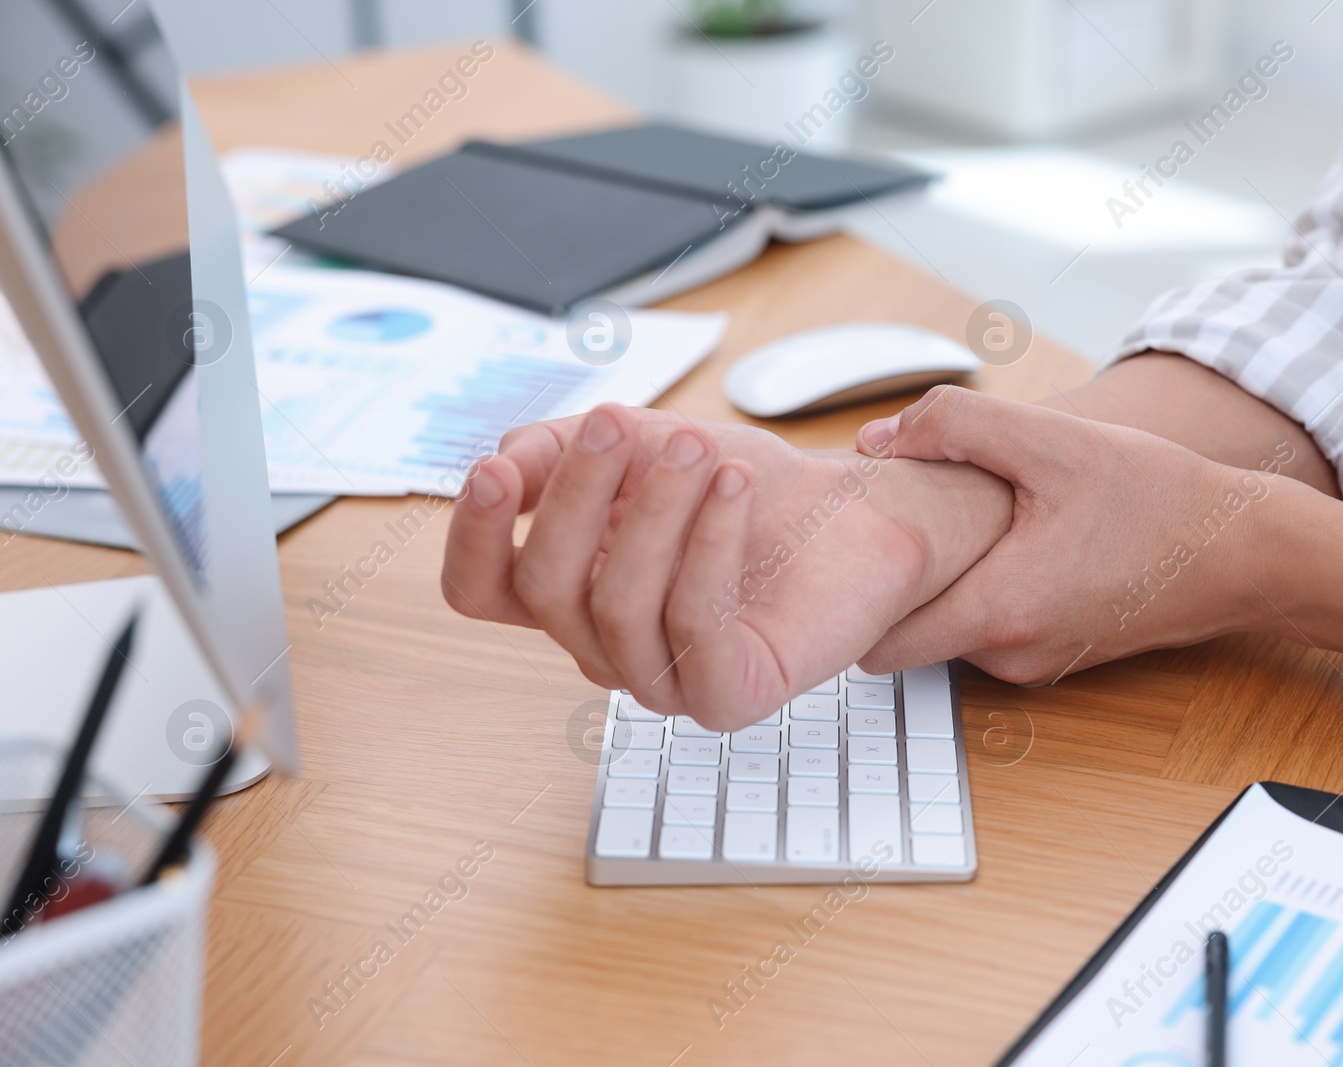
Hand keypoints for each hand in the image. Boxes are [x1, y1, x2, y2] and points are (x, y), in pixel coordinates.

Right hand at [441, 404, 1011, 727]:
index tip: (494, 471)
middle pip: (543, 588)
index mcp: (572, 591)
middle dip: (577, 495)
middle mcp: (607, 644)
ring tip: (698, 450)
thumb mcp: (641, 445)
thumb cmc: (745, 488)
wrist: (853, 514)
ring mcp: (665, 678)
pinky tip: (731, 489)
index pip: (482, 589)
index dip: (472, 535)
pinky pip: (690, 626)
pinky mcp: (729, 694)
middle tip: (622, 425)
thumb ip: (560, 450)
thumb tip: (499, 462)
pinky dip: (707, 544)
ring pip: (614, 606)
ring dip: (653, 512)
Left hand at [853, 386, 1291, 683]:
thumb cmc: (1157, 496)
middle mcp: (1008, 656)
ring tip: (957, 519)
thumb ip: (954, 426)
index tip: (852, 541)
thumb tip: (873, 440)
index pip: (877, 642)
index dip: (855, 590)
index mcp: (1000, 612)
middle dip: (891, 581)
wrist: (1242, 551)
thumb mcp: (1052, 438)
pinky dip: (977, 588)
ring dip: (939, 580)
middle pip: (904, 635)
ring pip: (943, 630)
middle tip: (896, 514)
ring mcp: (1029, 664)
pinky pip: (983, 628)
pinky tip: (1000, 538)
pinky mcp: (1049, 657)